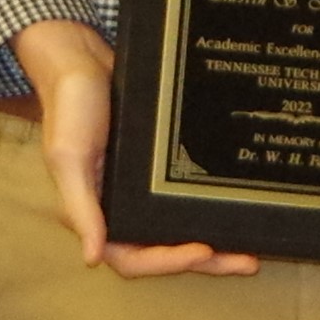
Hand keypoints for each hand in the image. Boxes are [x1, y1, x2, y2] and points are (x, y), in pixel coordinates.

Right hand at [12, 20, 255, 279]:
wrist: (81, 57)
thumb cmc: (69, 107)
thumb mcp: (69, 157)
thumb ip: (80, 208)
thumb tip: (90, 258)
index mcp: (96, 213)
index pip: (131, 258)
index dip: (167, 262)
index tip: (204, 251)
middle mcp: (119, 208)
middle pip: (162, 250)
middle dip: (205, 261)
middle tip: (248, 262)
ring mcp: (140, 190)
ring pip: (177, 229)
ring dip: (212, 242)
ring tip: (250, 248)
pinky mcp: (157, 170)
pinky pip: (183, 198)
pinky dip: (206, 208)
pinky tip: (235, 207)